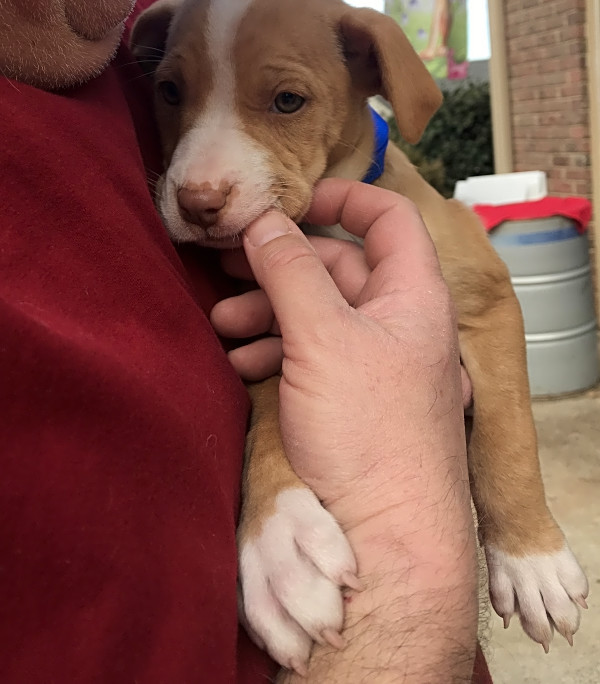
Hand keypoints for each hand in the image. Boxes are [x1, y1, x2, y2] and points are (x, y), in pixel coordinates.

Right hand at [211, 179, 469, 530]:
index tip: (290, 199)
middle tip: (228, 267)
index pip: (388, 219)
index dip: (342, 196)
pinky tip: (242, 362)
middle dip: (281, 266)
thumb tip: (263, 219)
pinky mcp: (351, 401)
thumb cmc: (371, 434)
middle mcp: (399, 324)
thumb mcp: (324, 339)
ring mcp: (376, 364)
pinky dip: (276, 350)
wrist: (386, 541)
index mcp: (413, 296)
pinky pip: (312, 356)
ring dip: (268, 312)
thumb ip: (292, 272)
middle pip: (338, 268)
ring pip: (318, 315)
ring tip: (224, 325)